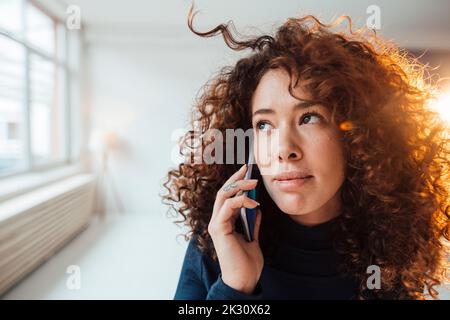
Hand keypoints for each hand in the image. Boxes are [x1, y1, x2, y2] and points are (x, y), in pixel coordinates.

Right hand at [207, 164, 263, 294]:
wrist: (244, 280)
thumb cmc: (247, 262)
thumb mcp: (253, 237)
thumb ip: (253, 223)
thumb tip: (257, 208)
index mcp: (223, 222)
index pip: (227, 197)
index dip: (236, 183)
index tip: (247, 172)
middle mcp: (217, 221)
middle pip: (223, 192)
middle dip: (236, 179)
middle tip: (248, 168)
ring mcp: (216, 224)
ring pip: (223, 196)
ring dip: (240, 186)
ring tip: (254, 183)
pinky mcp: (219, 229)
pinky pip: (228, 207)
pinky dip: (241, 201)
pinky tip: (254, 204)